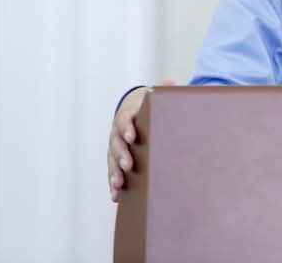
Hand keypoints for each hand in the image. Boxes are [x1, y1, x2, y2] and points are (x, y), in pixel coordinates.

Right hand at [107, 81, 174, 201]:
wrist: (134, 107)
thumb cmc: (149, 104)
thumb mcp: (155, 96)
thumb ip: (163, 92)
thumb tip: (169, 84)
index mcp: (128, 114)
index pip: (125, 120)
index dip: (128, 128)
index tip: (132, 137)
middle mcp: (117, 131)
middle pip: (117, 143)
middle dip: (122, 155)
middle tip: (128, 165)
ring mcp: (115, 146)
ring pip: (112, 160)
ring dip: (114, 172)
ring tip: (118, 185)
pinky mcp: (115, 159)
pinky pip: (112, 172)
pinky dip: (113, 184)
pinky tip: (116, 196)